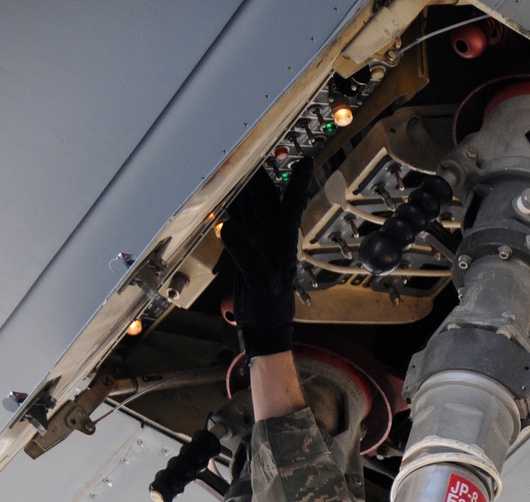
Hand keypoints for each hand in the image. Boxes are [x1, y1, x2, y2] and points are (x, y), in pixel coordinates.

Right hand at [220, 158, 313, 356]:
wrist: (262, 324)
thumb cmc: (270, 306)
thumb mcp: (260, 280)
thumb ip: (246, 254)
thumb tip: (230, 226)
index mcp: (283, 240)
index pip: (291, 203)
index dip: (298, 182)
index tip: (306, 160)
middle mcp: (273, 235)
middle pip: (266, 196)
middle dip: (258, 173)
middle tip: (248, 148)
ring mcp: (259, 240)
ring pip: (251, 204)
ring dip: (242, 186)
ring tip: (231, 163)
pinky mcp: (246, 247)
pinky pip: (239, 219)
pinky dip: (231, 205)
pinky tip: (223, 192)